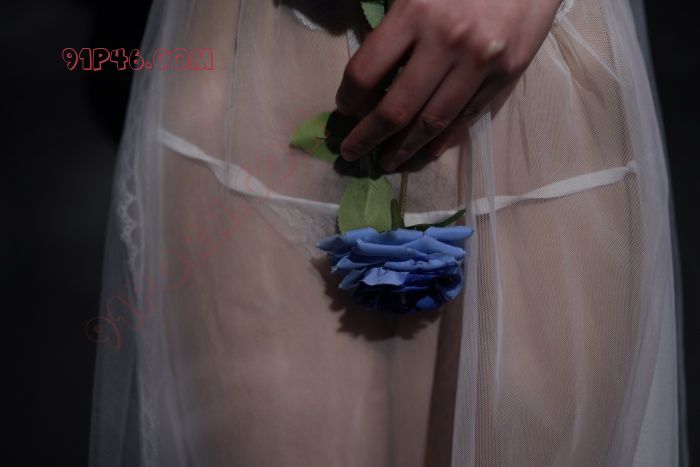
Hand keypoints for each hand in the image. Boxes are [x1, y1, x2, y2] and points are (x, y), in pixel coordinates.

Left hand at [337, 0, 561, 170]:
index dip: (348, 98)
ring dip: (405, 149)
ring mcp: (479, 62)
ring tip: (387, 162)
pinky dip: (443, 140)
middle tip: (351, 152)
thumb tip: (367, 75)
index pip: (366, 71)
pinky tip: (426, 152)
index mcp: (414, 12)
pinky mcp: (505, 75)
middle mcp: (446, 41)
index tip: (344, 109)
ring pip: (433, 121)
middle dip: (368, 137)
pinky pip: (467, 117)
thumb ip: (392, 25)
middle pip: (397, 108)